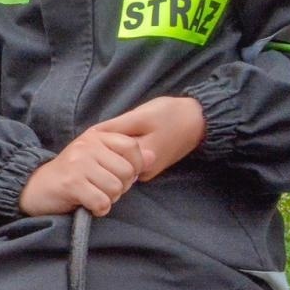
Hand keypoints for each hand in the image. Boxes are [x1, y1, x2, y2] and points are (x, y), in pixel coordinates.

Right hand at [18, 129, 144, 217]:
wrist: (33, 188)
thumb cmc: (70, 175)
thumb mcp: (96, 159)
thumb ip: (124, 157)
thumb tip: (153, 156)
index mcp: (94, 136)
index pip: (132, 146)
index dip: (135, 165)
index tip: (120, 175)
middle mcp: (86, 146)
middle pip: (127, 171)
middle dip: (120, 187)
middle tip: (102, 188)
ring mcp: (77, 163)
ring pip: (115, 188)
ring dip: (109, 199)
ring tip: (93, 195)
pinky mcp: (71, 183)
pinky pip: (102, 202)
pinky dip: (98, 209)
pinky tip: (88, 205)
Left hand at [91, 97, 206, 181]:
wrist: (200, 120)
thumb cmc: (171, 115)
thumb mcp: (139, 116)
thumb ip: (115, 128)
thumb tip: (90, 136)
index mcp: (140, 162)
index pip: (105, 159)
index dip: (95, 146)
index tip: (89, 136)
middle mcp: (143, 173)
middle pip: (111, 163)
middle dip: (103, 149)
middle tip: (101, 131)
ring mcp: (147, 173)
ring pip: (119, 162)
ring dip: (113, 149)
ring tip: (115, 131)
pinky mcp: (150, 168)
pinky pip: (128, 161)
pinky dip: (123, 151)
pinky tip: (126, 137)